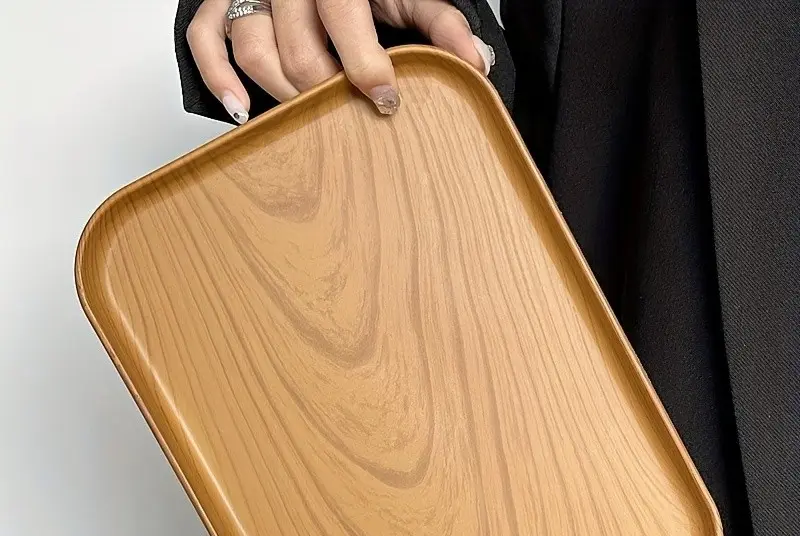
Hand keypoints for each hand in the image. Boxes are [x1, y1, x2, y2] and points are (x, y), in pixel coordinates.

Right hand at [187, 0, 494, 122]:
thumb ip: (441, 23)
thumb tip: (473, 64)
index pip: (344, 19)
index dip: (365, 66)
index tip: (386, 101)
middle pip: (299, 51)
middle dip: (326, 93)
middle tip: (346, 115)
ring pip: (255, 50)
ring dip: (283, 95)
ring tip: (308, 120)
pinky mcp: (222, 1)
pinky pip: (206, 38)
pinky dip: (218, 75)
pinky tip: (240, 110)